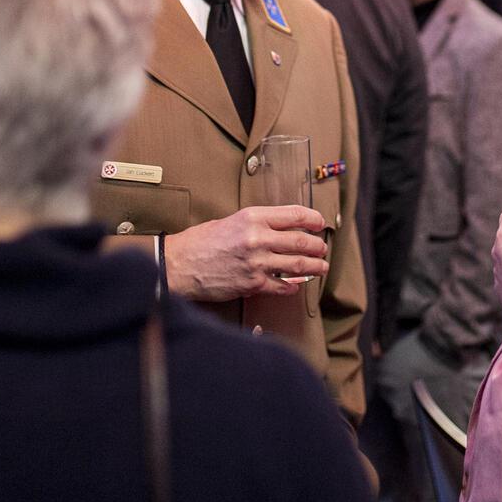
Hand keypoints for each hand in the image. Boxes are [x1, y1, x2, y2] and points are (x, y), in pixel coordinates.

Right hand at [166, 205, 328, 301]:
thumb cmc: (201, 242)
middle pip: (302, 241)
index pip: (294, 215)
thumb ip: (257, 224)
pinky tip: (297, 285)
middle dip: (318, 246)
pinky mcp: (253, 284)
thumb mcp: (231, 221)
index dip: (313, 219)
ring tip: (321, 267)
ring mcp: (257, 263)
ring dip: (314, 267)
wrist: (179, 265)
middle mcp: (258, 238)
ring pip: (298, 265)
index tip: (320, 223)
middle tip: (322, 248)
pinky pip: (283, 286)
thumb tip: (282, 229)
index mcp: (253, 217)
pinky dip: (293, 286)